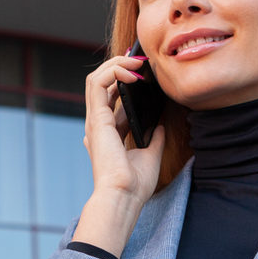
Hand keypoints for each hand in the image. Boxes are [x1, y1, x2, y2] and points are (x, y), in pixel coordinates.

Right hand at [71, 54, 166, 257]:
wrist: (124, 196)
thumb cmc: (134, 184)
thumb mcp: (151, 155)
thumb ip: (155, 137)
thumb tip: (162, 124)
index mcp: (109, 131)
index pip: (112, 96)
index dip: (126, 79)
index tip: (146, 73)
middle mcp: (99, 123)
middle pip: (103, 82)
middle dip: (121, 66)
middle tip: (142, 61)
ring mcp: (95, 120)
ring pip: (96, 77)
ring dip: (116, 64)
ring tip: (137, 63)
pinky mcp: (96, 118)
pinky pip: (97, 83)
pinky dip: (113, 71)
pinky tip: (133, 73)